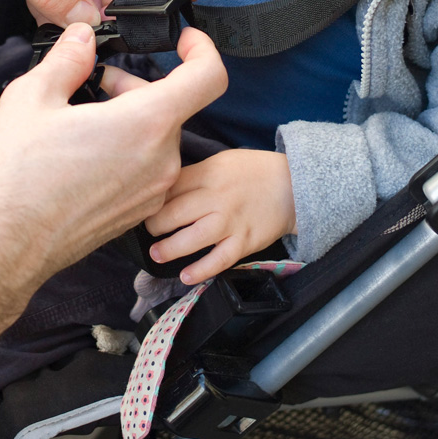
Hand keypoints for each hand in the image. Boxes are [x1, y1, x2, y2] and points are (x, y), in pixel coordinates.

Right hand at [0, 22, 227, 288]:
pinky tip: (82, 156)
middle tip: (90, 87)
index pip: (208, 77)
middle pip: (171, 106)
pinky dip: (125, 152)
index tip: (184, 40)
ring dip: (128, 121)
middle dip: (133, 88)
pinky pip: (146, 168)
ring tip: (79, 124)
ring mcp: (153, 191)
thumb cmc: (18, 177)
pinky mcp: (138, 212)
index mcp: (146, 124)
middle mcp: (161, 160)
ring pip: (157, 138)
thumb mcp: (33, 97)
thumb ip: (68, 58)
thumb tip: (83, 38)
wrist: (5, 244)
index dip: (202, 49)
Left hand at [143, 149, 296, 283]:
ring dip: (170, 249)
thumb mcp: (220, 161)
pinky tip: (186, 276)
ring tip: (157, 254)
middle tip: (148, 231)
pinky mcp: (244, 242)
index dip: (152, 201)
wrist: (293, 185)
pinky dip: (201, 270)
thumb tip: (163, 189)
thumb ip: (194, 175)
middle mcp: (216, 198)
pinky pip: (219, 260)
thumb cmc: (253, 171)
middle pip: (174, 214)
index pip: (169, 188)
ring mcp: (230, 222)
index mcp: (207, 174)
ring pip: (192, 239)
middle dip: (154, 225)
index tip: (144, 208)